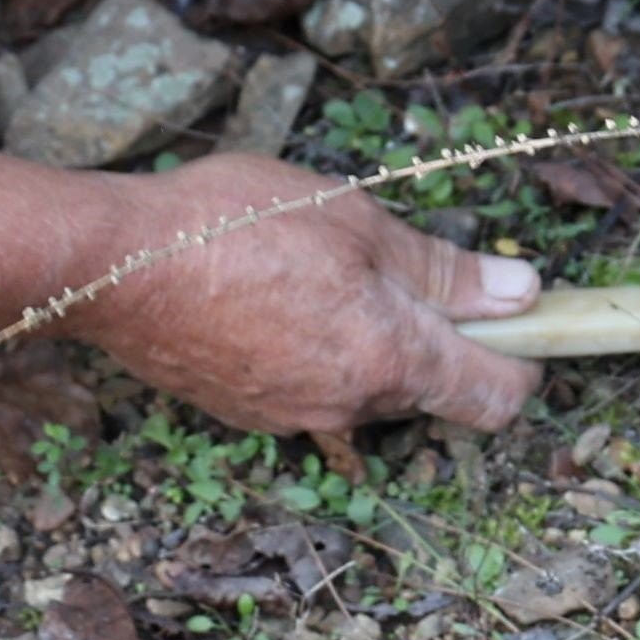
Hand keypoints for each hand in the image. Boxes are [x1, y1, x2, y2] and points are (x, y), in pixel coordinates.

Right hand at [62, 158, 541, 436]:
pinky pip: (309, 386)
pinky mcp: (248, 411)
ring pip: (365, 385)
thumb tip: (523, 294)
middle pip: (430, 388)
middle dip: (432, 336)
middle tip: (394, 265)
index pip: (497, 398)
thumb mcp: (355, 222)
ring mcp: (295, 417)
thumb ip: (441, 269)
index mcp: (392, 359)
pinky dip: (312, 349)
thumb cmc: (236, 226)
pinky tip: (271, 295)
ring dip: (366, 340)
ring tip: (318, 271)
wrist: (115, 265)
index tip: (520, 322)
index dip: (525, 362)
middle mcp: (351, 407)